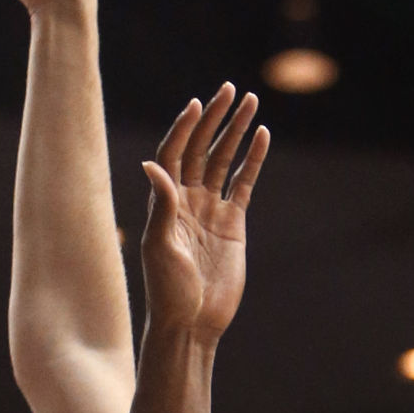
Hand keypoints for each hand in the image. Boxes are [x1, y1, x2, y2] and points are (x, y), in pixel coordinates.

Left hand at [141, 85, 268, 343]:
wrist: (192, 322)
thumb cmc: (167, 289)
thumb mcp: (160, 245)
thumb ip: (162, 204)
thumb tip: (150, 164)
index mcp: (164, 201)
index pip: (173, 153)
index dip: (183, 128)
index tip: (197, 104)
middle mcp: (186, 199)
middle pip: (201, 148)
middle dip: (215, 119)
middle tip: (231, 90)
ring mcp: (210, 209)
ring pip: (224, 160)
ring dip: (237, 132)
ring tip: (252, 102)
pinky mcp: (233, 223)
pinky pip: (244, 184)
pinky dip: (254, 160)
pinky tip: (263, 136)